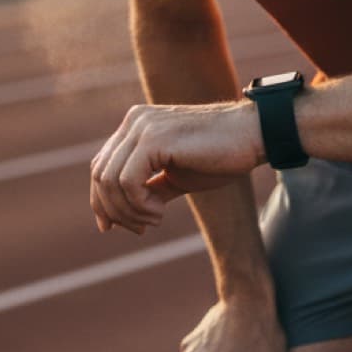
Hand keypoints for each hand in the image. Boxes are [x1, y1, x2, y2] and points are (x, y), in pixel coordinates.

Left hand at [89, 100, 263, 233]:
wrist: (252, 136)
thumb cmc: (218, 157)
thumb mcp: (175, 177)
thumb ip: (147, 189)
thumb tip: (117, 218)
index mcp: (135, 126)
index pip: (101, 166)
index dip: (101, 201)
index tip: (111, 228)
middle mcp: (133, 122)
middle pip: (100, 175)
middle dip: (113, 210)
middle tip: (139, 229)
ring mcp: (142, 127)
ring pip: (110, 180)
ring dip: (128, 211)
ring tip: (153, 220)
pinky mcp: (154, 138)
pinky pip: (127, 181)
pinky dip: (139, 205)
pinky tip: (159, 213)